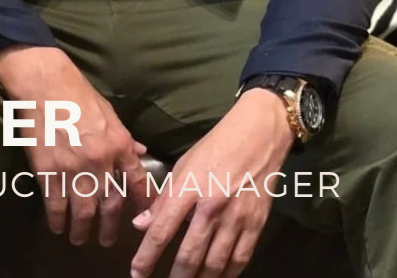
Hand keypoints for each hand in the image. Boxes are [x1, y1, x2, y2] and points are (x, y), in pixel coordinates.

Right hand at [0, 45, 148, 245]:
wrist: (46, 86)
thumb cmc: (80, 95)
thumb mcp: (110, 114)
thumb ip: (125, 138)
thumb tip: (141, 152)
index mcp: (119, 144)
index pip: (138, 181)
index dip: (143, 201)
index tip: (144, 215)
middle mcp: (100, 162)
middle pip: (111, 205)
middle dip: (111, 227)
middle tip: (108, 239)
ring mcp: (73, 170)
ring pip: (83, 212)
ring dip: (82, 230)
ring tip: (81, 238)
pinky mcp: (48, 172)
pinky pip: (55, 205)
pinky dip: (57, 220)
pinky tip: (58, 227)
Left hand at [131, 88, 293, 277]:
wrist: (260, 133)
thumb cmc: (217, 145)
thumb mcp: (184, 165)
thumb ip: (164, 198)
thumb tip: (142, 225)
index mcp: (189, 187)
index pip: (162, 229)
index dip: (146, 256)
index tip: (137, 274)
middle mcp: (212, 206)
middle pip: (190, 255)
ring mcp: (237, 217)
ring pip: (215, 264)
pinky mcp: (257, 223)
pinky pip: (240, 259)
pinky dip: (227, 275)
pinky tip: (217, 277)